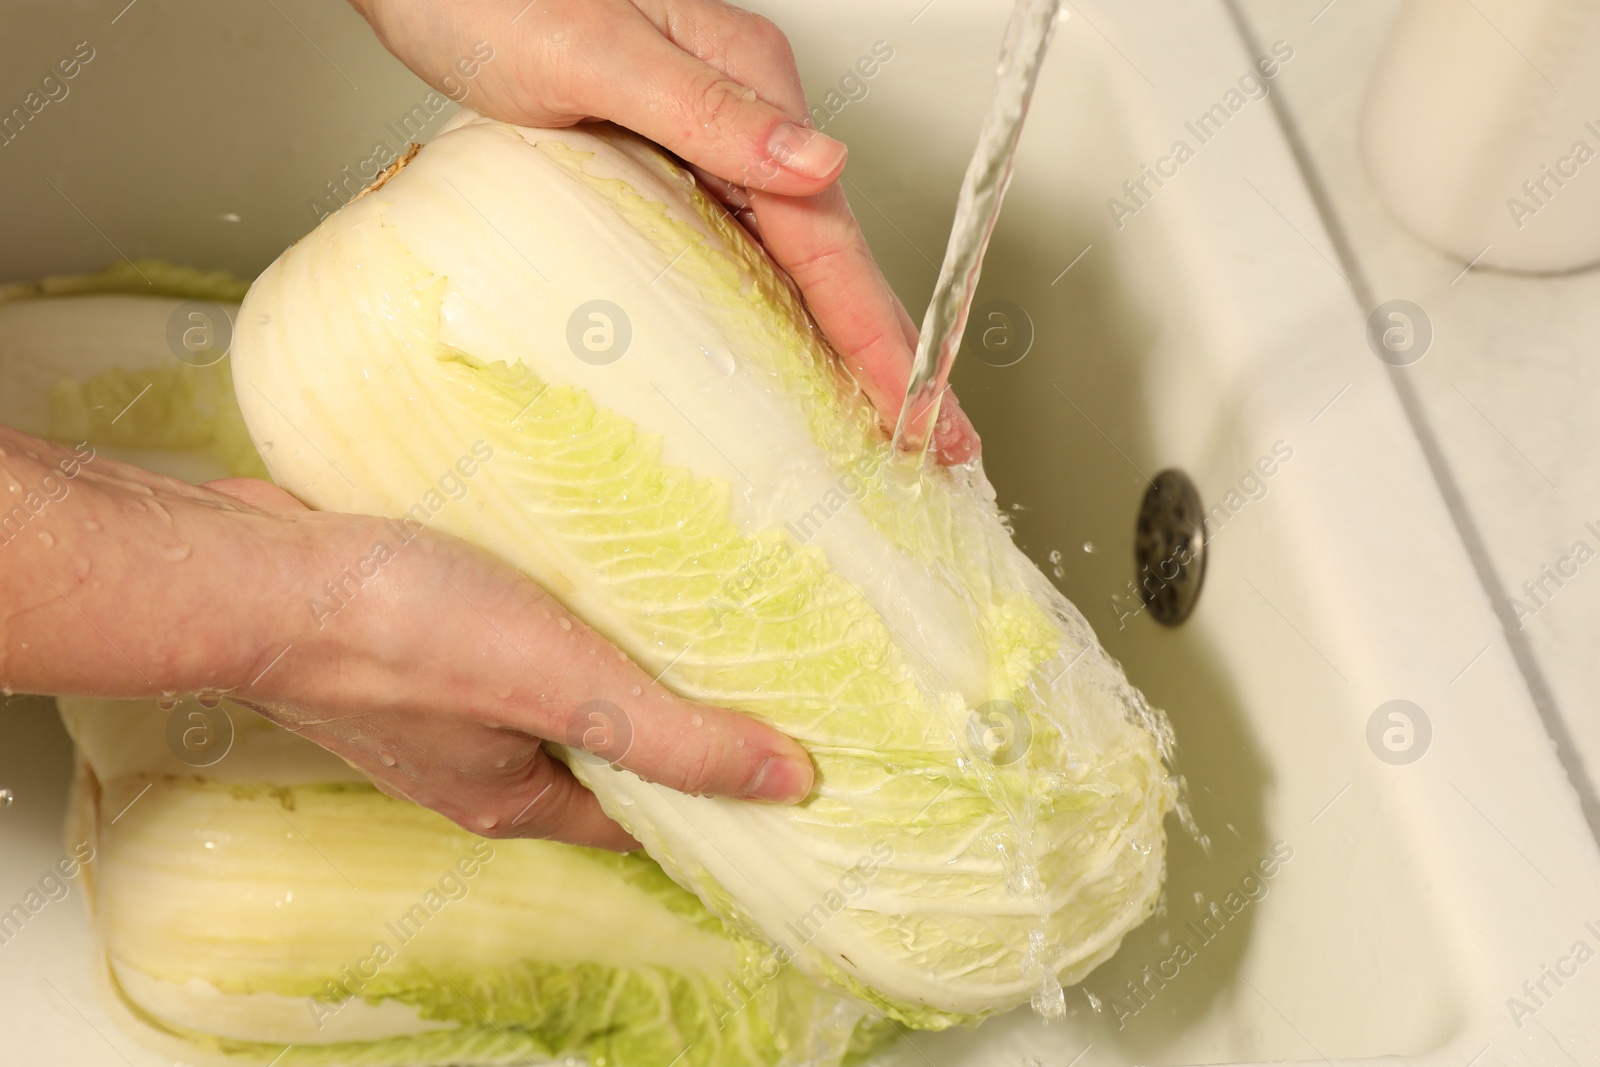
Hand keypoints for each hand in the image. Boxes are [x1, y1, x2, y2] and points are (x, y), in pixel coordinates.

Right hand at [0, 430, 812, 850]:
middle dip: (662, 729)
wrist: (258, 575)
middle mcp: (475, 766)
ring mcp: (434, 705)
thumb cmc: (404, 636)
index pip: (640, 822)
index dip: (707, 800)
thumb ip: (675, 738)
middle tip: (737, 677)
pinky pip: (498, 646)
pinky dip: (545, 623)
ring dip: (601, 669)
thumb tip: (789, 781)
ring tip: (669, 617)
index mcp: (517, 798)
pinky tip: (572, 573)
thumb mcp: (568, 689)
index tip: (769, 766)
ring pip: (543, 700)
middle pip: (594, 760)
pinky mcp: (406, 642)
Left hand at [350, 0, 979, 463]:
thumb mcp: (598, 55)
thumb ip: (710, 111)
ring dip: (850, 339)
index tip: (914, 405)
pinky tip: (800, 354)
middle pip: (835, 252)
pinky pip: (752, 251)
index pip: (827, 233)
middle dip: (889, 351)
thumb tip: (821, 165)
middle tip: (940, 438)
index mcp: (749, 81)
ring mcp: (714, 138)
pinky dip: (789, 311)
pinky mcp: (676, 160)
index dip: (874, 330)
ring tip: (892, 415)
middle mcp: (745, 113)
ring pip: (802, 258)